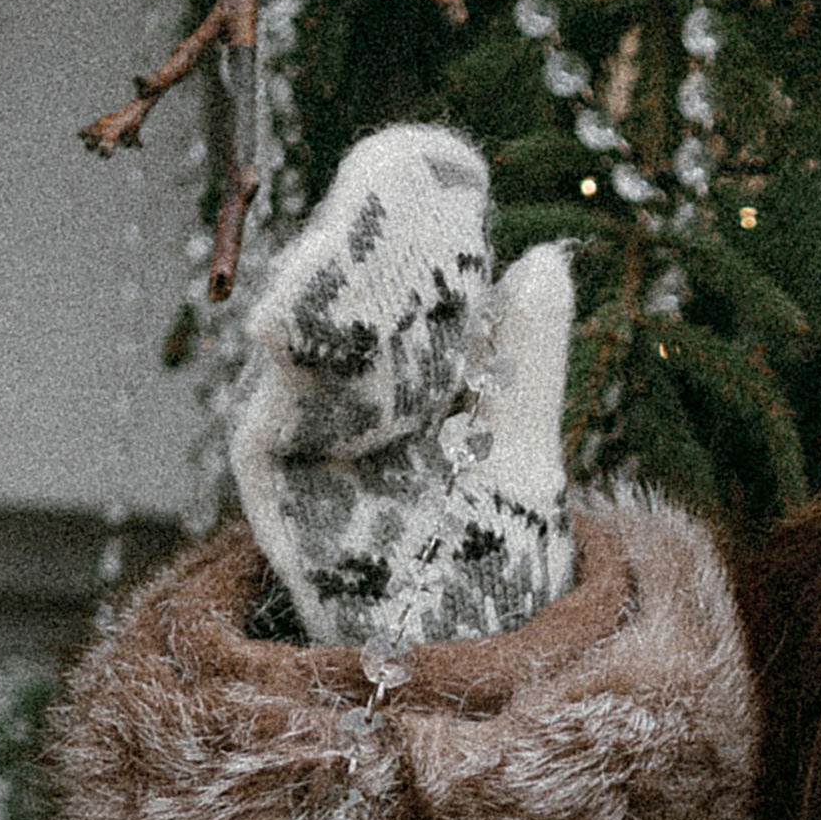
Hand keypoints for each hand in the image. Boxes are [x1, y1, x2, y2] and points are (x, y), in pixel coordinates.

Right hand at [231, 123, 575, 644]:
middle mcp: (347, 380)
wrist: (466, 656)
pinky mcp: (276, 480)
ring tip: (355, 228)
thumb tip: (544, 260)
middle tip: (395, 175)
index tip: (449, 162)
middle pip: (351, 288)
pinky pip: (280, 420)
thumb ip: (527, 361)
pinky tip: (296, 324)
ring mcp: (306, 425)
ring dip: (324, 287)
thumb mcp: (522, 445)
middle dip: (371, 233)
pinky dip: (294, 376)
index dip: (421, 212)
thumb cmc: (489, 552)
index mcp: (406, 356)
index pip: (408, 265)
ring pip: (306, 341)